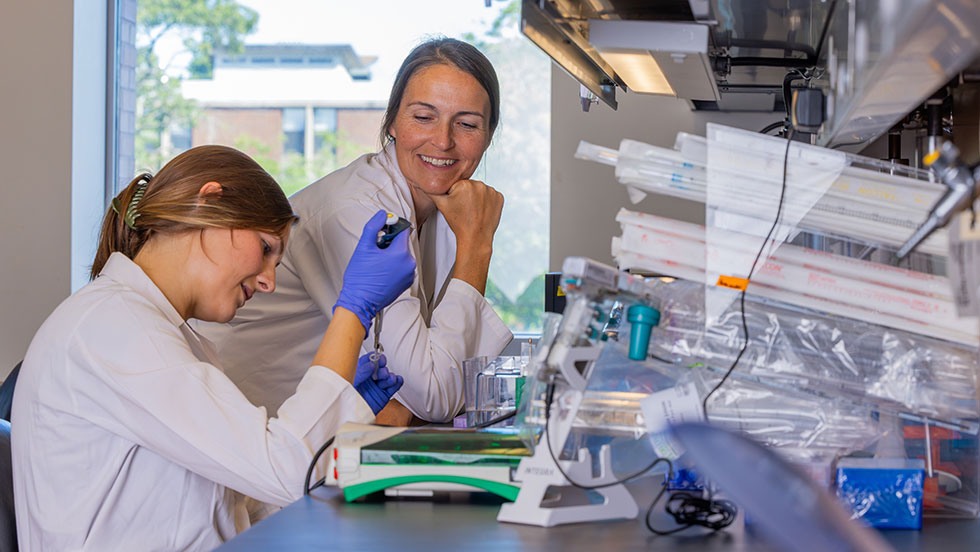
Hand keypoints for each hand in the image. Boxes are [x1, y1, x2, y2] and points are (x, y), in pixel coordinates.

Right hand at [334, 210, 415, 334]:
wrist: (360, 301)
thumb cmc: (360, 278)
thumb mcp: (364, 246)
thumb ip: (374, 226)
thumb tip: (383, 214)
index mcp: (401, 254)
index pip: (402, 230)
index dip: (390, 228)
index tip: (380, 232)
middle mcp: (409, 264)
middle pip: (402, 243)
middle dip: (389, 243)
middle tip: (375, 251)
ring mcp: (409, 275)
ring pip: (402, 255)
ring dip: (391, 255)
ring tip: (376, 263)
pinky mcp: (406, 283)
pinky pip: (402, 267)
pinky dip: (394, 266)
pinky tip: (381, 271)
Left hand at [353, 353, 403, 414]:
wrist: (351, 416)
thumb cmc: (346, 400)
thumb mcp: (351, 382)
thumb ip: (361, 372)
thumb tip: (371, 364)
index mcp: (358, 373)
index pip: (367, 361)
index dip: (374, 358)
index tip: (378, 358)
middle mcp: (368, 379)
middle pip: (380, 368)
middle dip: (382, 369)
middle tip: (381, 373)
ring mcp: (376, 386)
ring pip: (388, 376)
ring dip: (390, 376)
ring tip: (387, 380)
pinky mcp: (384, 395)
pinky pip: (394, 386)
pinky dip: (397, 382)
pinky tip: (396, 380)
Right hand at [427, 180, 503, 251]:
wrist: (475, 237)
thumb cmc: (459, 223)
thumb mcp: (441, 205)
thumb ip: (432, 190)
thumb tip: (425, 182)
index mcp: (465, 184)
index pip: (458, 184)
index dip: (455, 194)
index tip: (457, 205)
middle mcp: (480, 184)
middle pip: (470, 186)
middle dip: (466, 195)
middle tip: (464, 209)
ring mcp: (491, 191)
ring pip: (480, 191)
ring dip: (477, 198)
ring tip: (473, 211)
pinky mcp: (499, 198)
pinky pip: (491, 196)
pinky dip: (487, 202)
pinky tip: (482, 210)